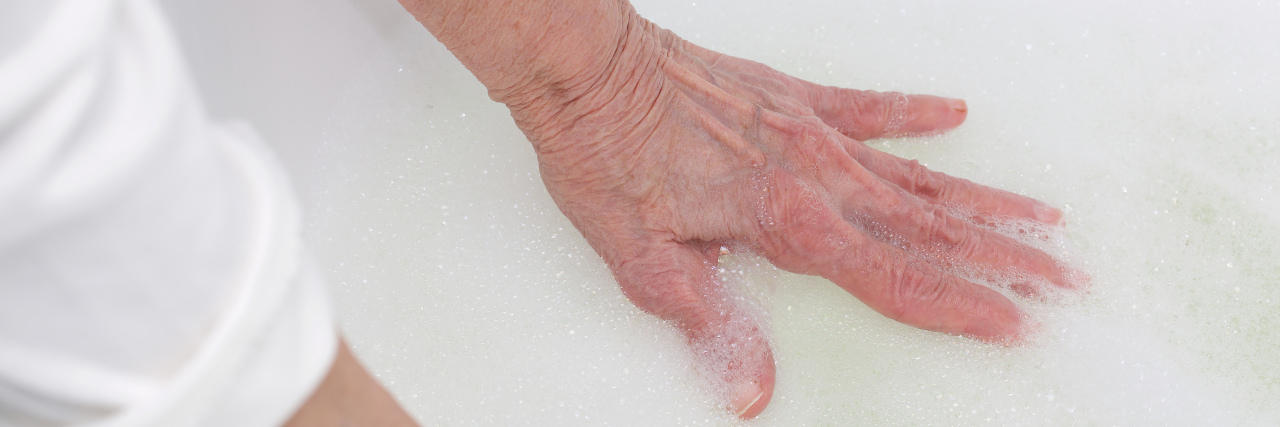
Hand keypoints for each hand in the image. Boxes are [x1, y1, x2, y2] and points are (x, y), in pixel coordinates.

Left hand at [403, 0, 1081, 418]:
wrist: (590, 67)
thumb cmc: (608, 155)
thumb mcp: (643, 260)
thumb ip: (709, 324)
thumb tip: (750, 392)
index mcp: (787, 219)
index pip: (893, 278)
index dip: (959, 307)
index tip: (1016, 322)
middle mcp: (815, 174)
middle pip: (927, 230)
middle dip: (1002, 260)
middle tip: (1065, 278)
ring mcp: (811, 131)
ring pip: (916, 175)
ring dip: (982, 202)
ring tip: (1041, 218)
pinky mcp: (794, 97)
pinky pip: (870, 106)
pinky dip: (913, 114)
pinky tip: (954, 116)